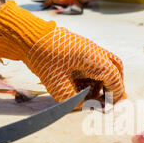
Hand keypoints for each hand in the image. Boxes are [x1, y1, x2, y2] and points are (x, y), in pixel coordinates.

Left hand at [0, 1, 124, 106]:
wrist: (27, 36)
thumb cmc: (43, 57)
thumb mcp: (57, 84)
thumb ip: (73, 99)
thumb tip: (83, 106)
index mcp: (93, 58)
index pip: (114, 77)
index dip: (115, 93)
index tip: (111, 105)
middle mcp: (94, 51)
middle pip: (116, 68)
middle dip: (113, 84)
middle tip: (107, 99)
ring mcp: (87, 48)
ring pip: (106, 64)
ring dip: (103, 80)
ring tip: (91, 95)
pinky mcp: (79, 48)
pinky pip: (94, 62)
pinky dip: (93, 74)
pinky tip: (81, 85)